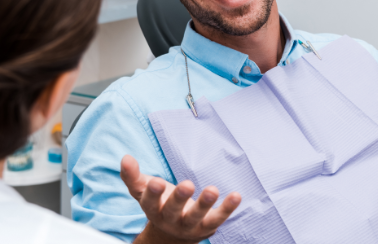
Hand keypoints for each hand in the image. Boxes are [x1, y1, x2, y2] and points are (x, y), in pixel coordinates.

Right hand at [120, 155, 240, 243]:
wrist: (172, 236)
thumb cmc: (159, 204)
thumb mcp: (143, 191)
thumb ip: (132, 176)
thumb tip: (125, 158)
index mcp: (153, 209)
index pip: (150, 203)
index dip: (152, 194)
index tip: (156, 182)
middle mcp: (170, 219)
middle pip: (173, 211)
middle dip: (179, 199)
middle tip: (187, 185)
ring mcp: (190, 225)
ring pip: (196, 217)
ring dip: (204, 204)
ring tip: (212, 189)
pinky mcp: (207, 226)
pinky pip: (218, 218)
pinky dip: (227, 208)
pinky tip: (236, 195)